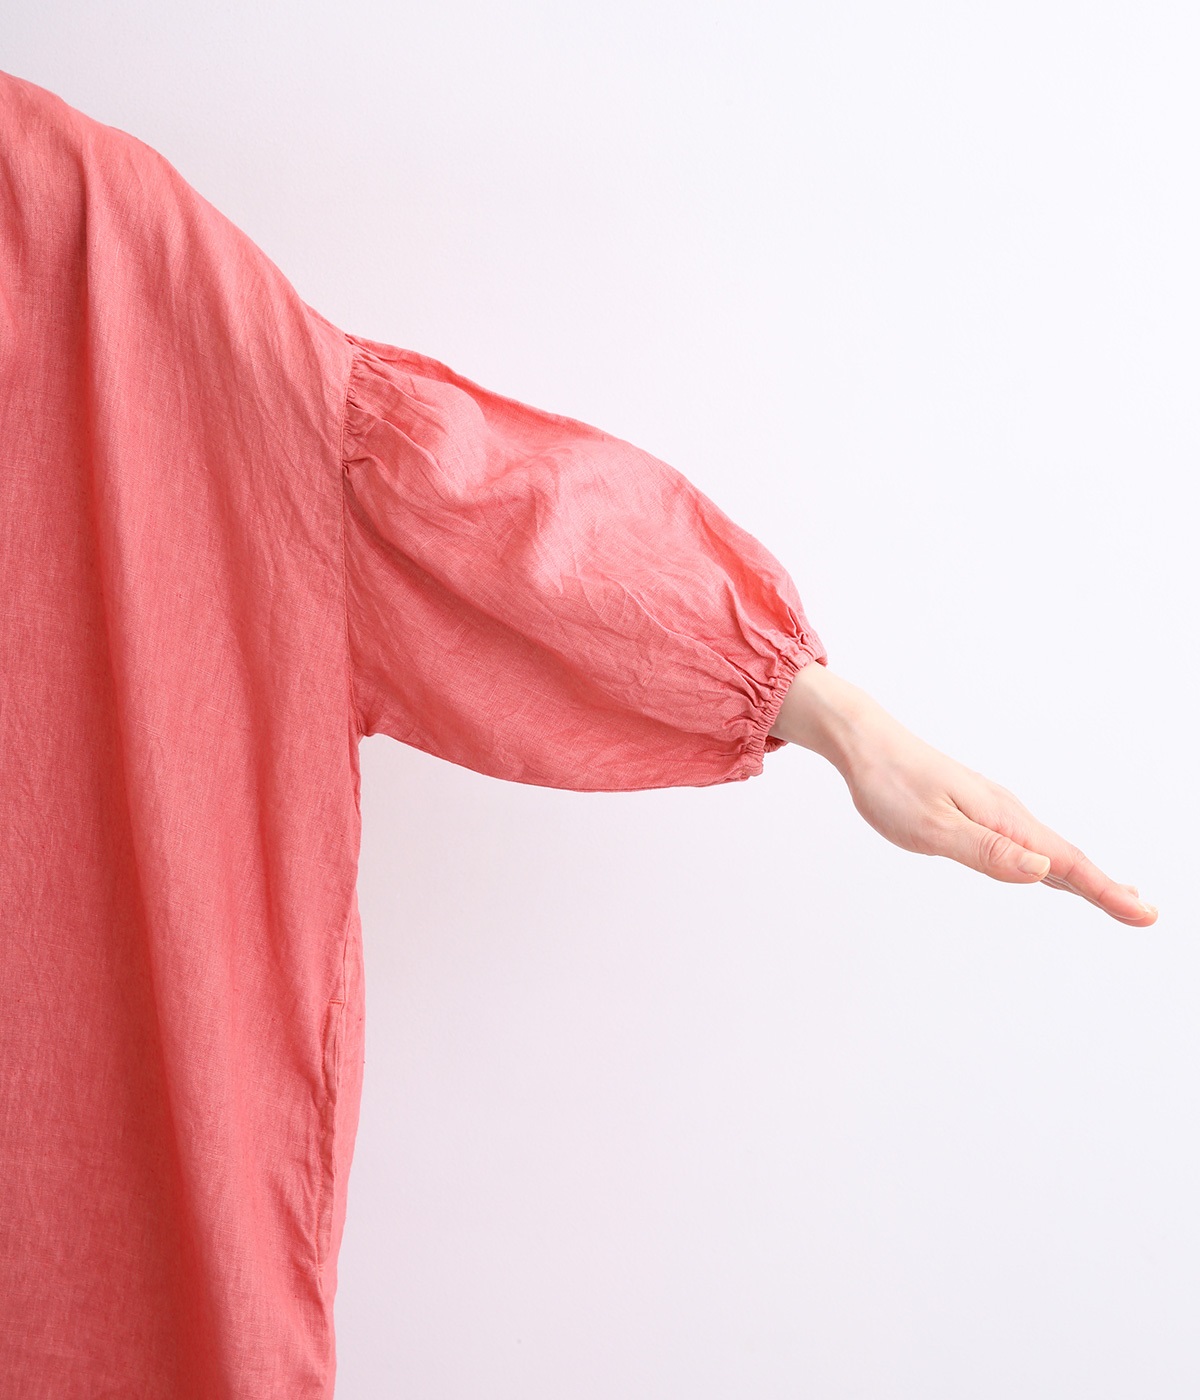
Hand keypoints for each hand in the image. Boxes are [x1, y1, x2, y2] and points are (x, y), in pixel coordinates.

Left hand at [770, 660, 1157, 925]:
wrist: (866, 743)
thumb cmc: (891, 784)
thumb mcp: (932, 826)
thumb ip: (987, 852)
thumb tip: (1042, 870)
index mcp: (1002, 819)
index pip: (1064, 863)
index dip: (1105, 892)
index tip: (1145, 915)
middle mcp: (1006, 813)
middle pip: (1066, 859)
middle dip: (1106, 888)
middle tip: (1144, 914)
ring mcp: (993, 810)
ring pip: (1048, 850)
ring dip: (1084, 876)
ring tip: (1116, 897)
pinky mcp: (977, 810)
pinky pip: (1026, 843)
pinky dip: (1051, 862)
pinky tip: (1052, 872)